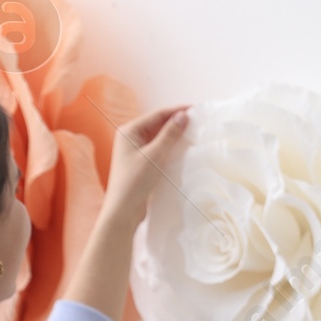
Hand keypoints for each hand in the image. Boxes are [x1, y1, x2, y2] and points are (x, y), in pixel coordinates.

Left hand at [101, 105, 189, 231]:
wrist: (123, 211)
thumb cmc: (134, 182)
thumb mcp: (154, 155)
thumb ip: (169, 135)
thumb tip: (183, 115)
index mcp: (129, 131)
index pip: (156, 115)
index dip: (176, 111)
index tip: (195, 109)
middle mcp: (130, 138)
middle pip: (157, 125)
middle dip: (176, 123)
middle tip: (197, 121)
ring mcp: (135, 151)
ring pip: (158, 138)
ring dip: (174, 136)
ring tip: (193, 133)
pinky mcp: (141, 164)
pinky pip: (158, 150)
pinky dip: (170, 148)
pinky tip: (182, 150)